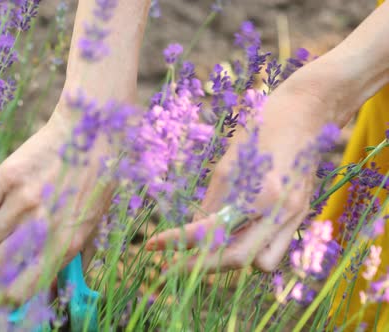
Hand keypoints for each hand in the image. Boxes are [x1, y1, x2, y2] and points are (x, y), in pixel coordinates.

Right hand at [0, 108, 113, 302]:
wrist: (89, 134)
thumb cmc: (93, 183)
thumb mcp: (91, 226)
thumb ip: (70, 259)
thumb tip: (48, 289)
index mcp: (64, 244)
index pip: (22, 289)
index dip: (5, 295)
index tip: (0, 289)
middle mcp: (41, 228)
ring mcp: (22, 202)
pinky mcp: (5, 178)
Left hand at [145, 54, 348, 272]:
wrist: (307, 113)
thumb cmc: (262, 128)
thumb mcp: (226, 163)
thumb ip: (213, 202)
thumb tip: (195, 230)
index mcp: (259, 195)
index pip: (213, 232)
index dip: (178, 241)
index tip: (151, 245)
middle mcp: (281, 213)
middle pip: (238, 260)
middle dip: (201, 266)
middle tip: (172, 265)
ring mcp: (295, 217)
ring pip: (260, 262)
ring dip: (231, 260)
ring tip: (205, 248)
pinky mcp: (299, 215)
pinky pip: (272, 247)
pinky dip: (250, 247)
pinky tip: (233, 235)